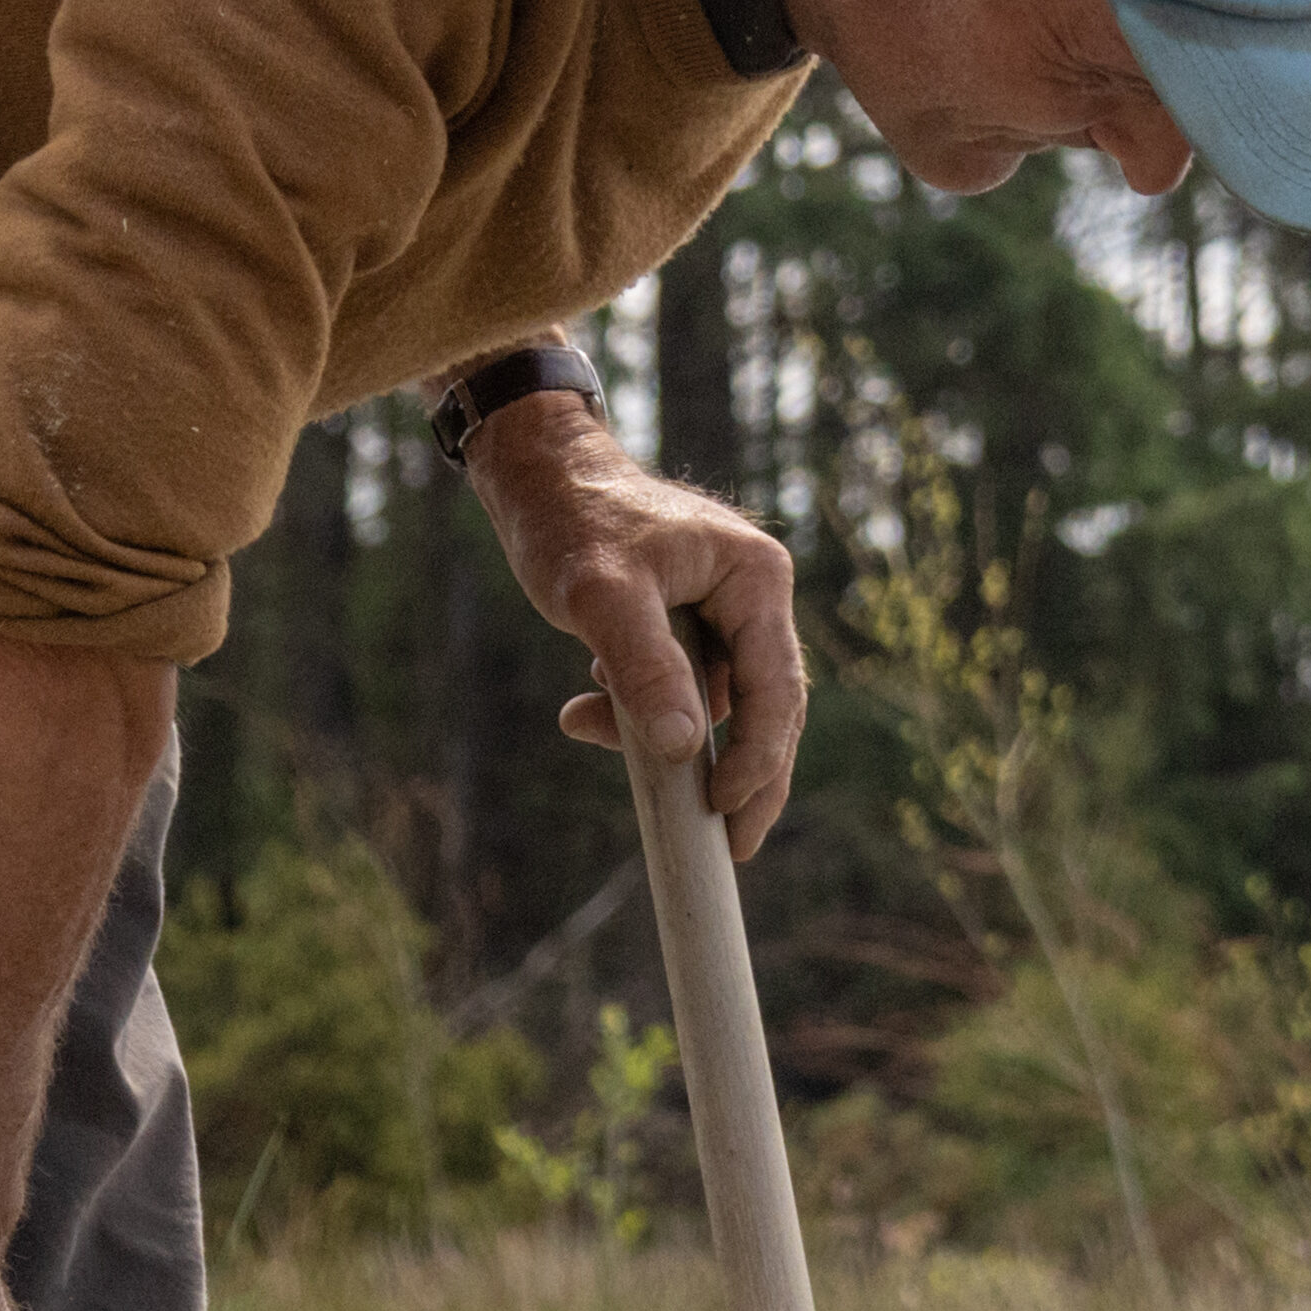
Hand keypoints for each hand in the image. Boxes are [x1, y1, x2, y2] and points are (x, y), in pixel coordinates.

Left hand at [466, 396, 808, 857]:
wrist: (533, 469)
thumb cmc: (569, 516)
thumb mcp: (600, 595)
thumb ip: (646, 668)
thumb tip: (689, 749)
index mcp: (756, 580)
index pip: (777, 688)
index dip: (760, 759)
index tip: (726, 811)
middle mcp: (752, 597)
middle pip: (764, 708)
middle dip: (738, 773)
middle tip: (726, 841)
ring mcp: (722, 611)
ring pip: (715, 704)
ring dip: (663, 732)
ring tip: (587, 721)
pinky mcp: (686, 623)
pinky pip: (681, 687)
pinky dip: (639, 708)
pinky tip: (585, 704)